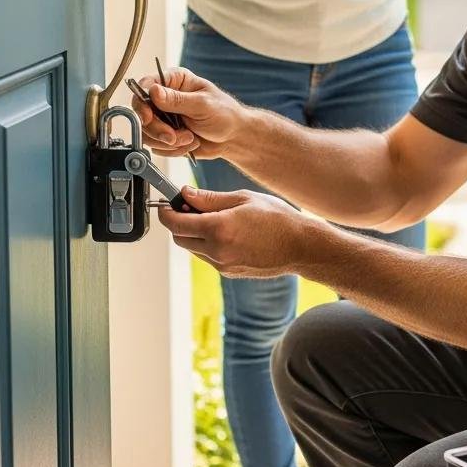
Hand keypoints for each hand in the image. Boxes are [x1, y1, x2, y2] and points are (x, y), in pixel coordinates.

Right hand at [130, 66, 243, 158]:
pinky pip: (156, 146)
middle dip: (157, 129)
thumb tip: (153, 91)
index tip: (149, 117)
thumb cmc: (225, 114)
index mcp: (175, 81)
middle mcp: (165, 98)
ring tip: (189, 138)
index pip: (145, 86)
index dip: (142, 103)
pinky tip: (189, 144)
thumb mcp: (203, 104)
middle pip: (141, 113)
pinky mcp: (164, 135)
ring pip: (146, 132)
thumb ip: (177, 100)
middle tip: (173, 136)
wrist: (233, 137)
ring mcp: (163, 118)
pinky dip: (172, 150)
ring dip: (168, 141)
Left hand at [158, 186, 305, 277]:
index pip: (175, 223)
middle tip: (190, 206)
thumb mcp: (244, 198)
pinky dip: (208, 243)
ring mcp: (222, 264)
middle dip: (178, 222)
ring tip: (213, 217)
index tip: (166, 203)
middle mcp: (216, 250)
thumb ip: (210, 198)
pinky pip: (208, 256)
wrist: (301, 246)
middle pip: (180, 237)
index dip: (166, 212)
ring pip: (193, 248)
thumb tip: (185, 194)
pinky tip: (227, 231)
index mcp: (218, 228)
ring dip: (194, 233)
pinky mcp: (228, 272)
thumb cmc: (278, 219)